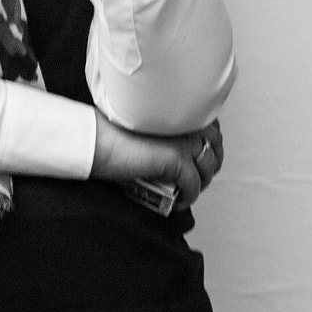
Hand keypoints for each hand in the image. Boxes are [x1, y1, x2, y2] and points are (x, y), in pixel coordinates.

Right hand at [90, 113, 221, 209]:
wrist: (97, 140)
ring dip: (202, 181)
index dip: (209, 144)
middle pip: (215, 146)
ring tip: (187, 189)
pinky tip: (179, 202)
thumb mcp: (144, 126)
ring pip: (208, 167)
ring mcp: (184, 141)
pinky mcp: (177, 160)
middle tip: (198, 177)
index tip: (200, 156)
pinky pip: (193, 185)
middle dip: (210, 163)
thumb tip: (171, 154)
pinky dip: (189, 197)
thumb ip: (163, 132)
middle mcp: (186, 122)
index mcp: (178, 109)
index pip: (210, 126)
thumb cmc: (109, 133)